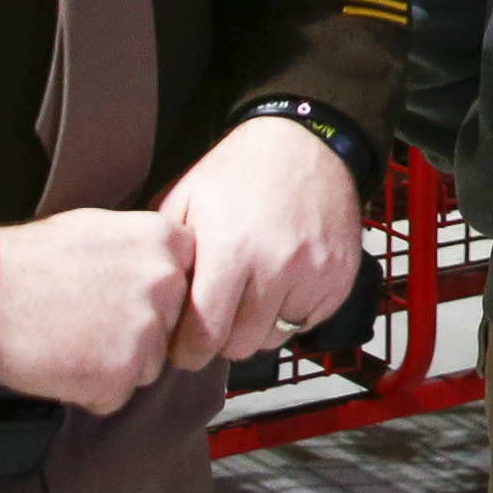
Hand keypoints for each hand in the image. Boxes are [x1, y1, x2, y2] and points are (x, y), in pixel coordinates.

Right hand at [0, 210, 193, 411]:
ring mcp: (145, 332)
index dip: (156, 297)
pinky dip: (90, 390)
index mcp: (166, 241)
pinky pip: (116, 396)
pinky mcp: (119, 375)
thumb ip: (145, 249)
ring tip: (72, 337)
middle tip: (90, 319)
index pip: (191, 282)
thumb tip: (167, 269)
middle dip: (136, 332)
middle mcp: (166, 284)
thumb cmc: (30, 259)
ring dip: (115, 362)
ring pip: (148, 365)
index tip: (127, 298)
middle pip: (171, 327)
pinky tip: (63, 361)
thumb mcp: (102, 227)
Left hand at [157, 117, 367, 372]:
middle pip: (241, 346)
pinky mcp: (341, 277)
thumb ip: (166, 257)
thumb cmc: (237, 173)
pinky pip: (308, 322)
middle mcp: (277, 267)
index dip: (187, 350)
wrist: (305, 142)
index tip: (183, 347)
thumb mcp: (185, 201)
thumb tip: (151, 306)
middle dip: (223, 338)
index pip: (205, 336)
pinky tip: (282, 285)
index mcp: (231, 251)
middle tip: (217, 317)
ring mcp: (315, 274)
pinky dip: (291, 313)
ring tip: (251, 295)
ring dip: (258, 326)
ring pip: (275, 338)